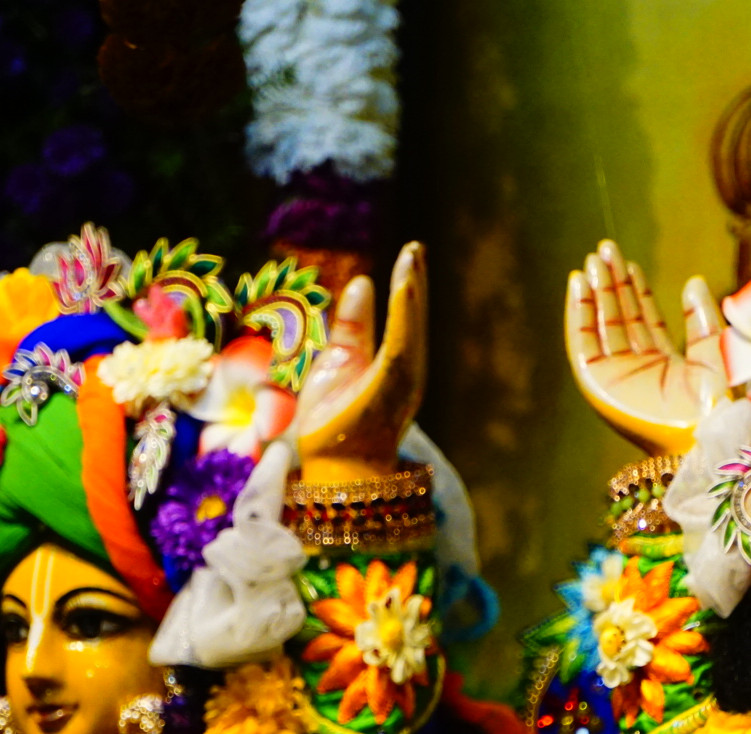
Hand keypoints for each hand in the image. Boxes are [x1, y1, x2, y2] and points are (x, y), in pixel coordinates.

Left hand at [297, 242, 427, 482]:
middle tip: (416, 248)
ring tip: (413, 258)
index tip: (410, 255)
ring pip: (412, 327)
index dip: (407, 288)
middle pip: (414, 321)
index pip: (403, 322)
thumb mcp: (339, 364)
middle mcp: (406, 373)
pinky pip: (403, 341)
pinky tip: (405, 285)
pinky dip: (406, 312)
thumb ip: (353, 327)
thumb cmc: (333, 425)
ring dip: (413, 291)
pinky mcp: (393, 385)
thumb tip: (363, 283)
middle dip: (415, 283)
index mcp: (395, 368)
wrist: (334, 469)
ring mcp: (402, 381)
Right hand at [564, 240, 725, 455]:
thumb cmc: (714, 404)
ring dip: (594, 292)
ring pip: (599, 325)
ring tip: (593, 261)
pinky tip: (579, 284)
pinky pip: (582, 341)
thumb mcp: (715, 351)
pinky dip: (578, 312)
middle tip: (606, 249)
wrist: (698, 435)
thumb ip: (702, 318)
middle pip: (618, 316)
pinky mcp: (596, 382)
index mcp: (663, 365)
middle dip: (611, 283)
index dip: (635, 290)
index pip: (643, 319)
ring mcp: (614, 376)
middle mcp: (635, 369)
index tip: (629, 263)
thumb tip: (693, 281)